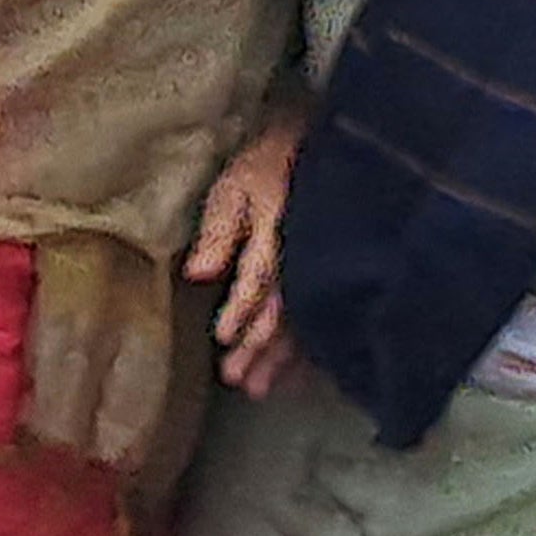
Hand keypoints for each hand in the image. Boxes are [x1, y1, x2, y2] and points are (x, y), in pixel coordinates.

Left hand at [184, 108, 304, 396]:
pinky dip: (312, 350)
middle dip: (260, 348)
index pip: (263, 276)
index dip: (244, 309)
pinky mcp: (336, 276)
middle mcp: (308, 256)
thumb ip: (221, 230)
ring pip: (307, 322)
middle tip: (238, 382)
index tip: (223, 339)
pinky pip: (328, 320)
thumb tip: (198, 275)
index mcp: (281, 231)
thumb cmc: (271, 163)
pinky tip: (298, 374)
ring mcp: (327, 269)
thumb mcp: (238, 186)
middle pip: (286, 310)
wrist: (331, 145)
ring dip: (283, 358)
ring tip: (259, 389)